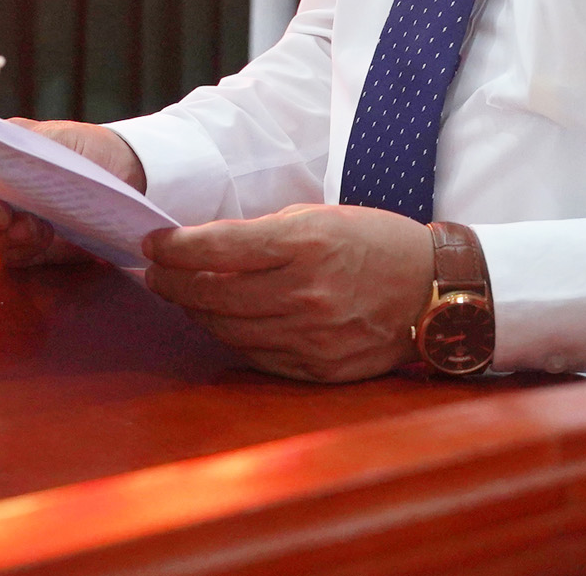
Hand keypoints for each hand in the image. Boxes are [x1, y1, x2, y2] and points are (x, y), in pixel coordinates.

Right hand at [0, 120, 144, 268]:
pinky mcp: (27, 249)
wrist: (127, 175)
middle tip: (1, 212)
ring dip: (0, 233)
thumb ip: (16, 146)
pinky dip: (19, 249)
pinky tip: (41, 238)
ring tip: (32, 226)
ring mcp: (7, 223)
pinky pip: (8, 256)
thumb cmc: (84, 149)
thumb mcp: (50, 139)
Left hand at [139, 205, 433, 381]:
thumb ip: (262, 234)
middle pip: (212, 294)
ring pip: (227, 328)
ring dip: (194, 311)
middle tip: (154, 272)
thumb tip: (204, 247)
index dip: (174, 247)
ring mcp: (311, 336)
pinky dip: (229, 337)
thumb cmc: (374, 242)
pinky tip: (218, 321)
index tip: (151, 243)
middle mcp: (305, 292)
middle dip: (172, 281)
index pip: (216, 248)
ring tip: (180, 294)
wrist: (433, 289)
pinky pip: (255, 355)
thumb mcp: (320, 217)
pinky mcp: (318, 368)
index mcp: (305, 243)